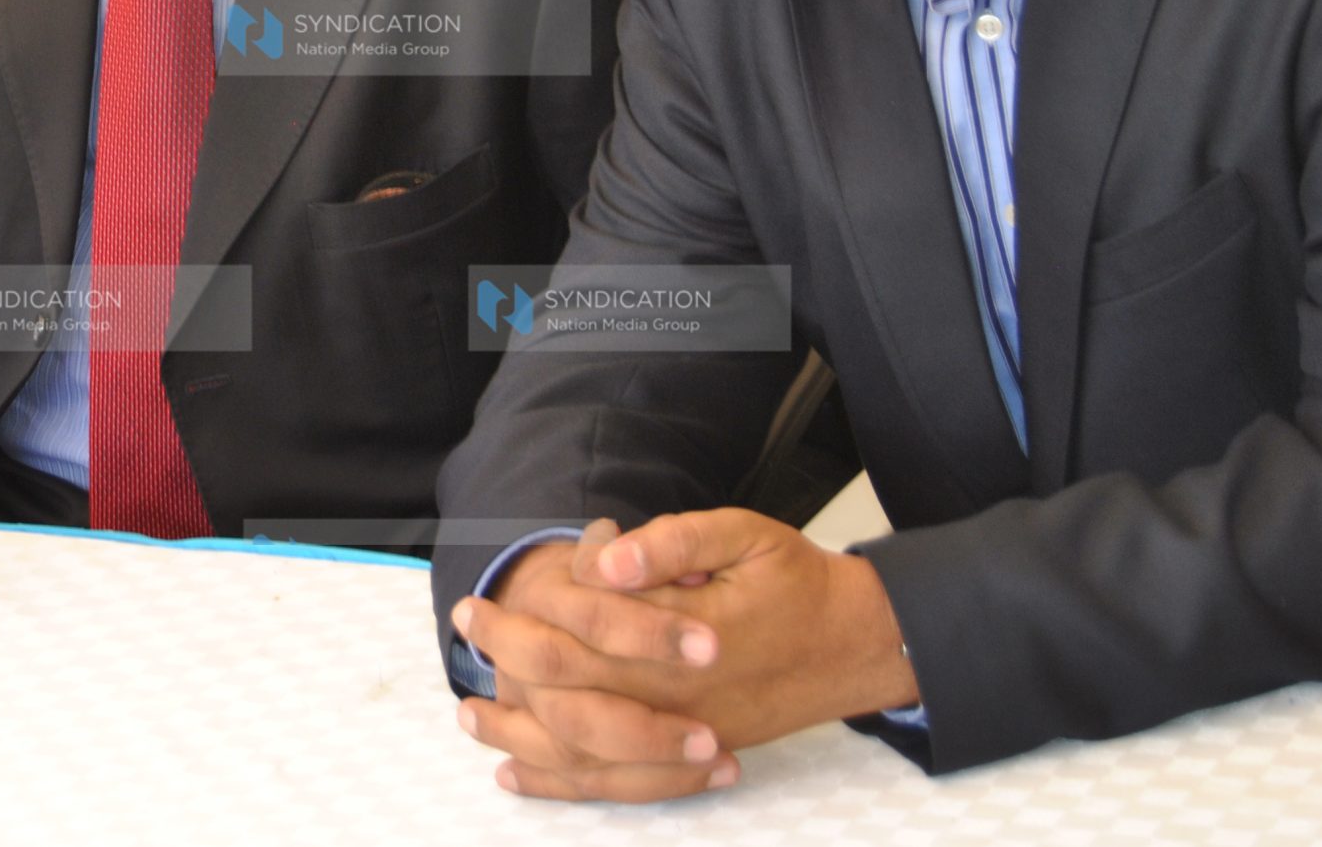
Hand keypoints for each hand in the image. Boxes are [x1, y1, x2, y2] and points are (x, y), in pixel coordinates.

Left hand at [453, 510, 918, 802]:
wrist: (857, 642)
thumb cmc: (794, 581)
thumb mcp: (742, 535)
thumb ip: (671, 543)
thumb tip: (604, 561)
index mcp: (681, 635)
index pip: (581, 631)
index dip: (521, 618)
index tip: (476, 600)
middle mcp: (677, 695)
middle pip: (569, 692)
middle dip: (505, 662)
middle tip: (464, 631)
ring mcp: (683, 734)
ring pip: (583, 751)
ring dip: (517, 733)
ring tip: (467, 715)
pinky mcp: (691, 756)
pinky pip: (619, 786)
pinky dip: (561, 784)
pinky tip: (517, 775)